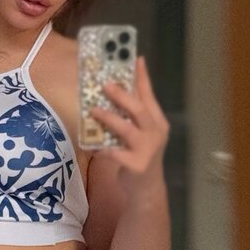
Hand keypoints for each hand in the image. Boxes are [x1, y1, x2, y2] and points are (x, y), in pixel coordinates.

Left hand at [89, 56, 169, 199]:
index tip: (136, 59)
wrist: (146, 190)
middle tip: (105, 84)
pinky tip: (92, 146)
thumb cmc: (139, 157)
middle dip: (122, 95)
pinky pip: (115, 154)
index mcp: (157, 122)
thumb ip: (131, 117)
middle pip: (140, 110)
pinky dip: (103, 149)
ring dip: (109, 118)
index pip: (149, 96)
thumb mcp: (140, 134)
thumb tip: (112, 92)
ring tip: (93, 110)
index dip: (142, 77)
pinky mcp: (136, 166)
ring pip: (127, 129)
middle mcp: (156, 133)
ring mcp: (147, 150)